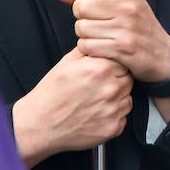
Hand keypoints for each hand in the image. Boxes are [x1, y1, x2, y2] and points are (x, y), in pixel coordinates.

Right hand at [12, 48, 131, 166]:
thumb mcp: (67, 62)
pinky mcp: (113, 128)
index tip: (105, 70)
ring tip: (96, 100)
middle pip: (128, 78)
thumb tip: (101, 42)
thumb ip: (89, 50)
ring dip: (117, 98)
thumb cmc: (51, 94)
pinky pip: (123, 116)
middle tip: (98, 86)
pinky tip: (97, 113)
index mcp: (100, 69)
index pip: (123, 60)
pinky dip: (114, 115)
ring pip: (128, 97)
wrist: (40, 124)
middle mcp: (110, 89)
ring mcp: (113, 110)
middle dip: (117, 80)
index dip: (113, 65)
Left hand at [57, 0, 169, 82]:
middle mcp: (127, 7)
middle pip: (81, 6)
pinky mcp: (120, 48)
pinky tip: (102, 46)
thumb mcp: (122, 1)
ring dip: (86, 34)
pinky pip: (86, 45)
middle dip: (83, 16)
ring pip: (81, 28)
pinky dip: (89, 49)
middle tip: (96, 21)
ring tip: (101, 35)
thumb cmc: (139, 26)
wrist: (162, 55)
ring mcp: (124, 28)